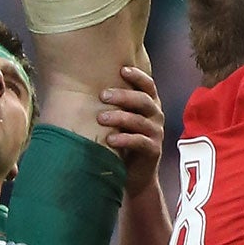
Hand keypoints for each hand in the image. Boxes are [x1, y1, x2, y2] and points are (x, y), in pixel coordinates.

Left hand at [97, 64, 164, 195]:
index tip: (122, 70)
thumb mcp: (122, 119)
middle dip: (123, 96)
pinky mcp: (153, 150)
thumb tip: (87, 85)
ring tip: (101, 118)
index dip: (137, 76)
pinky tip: (110, 140)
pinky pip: (140, 142)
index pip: (148, 85)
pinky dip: (125, 139)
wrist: (135, 174)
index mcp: (150, 104)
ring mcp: (156, 133)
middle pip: (143, 100)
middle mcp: (156, 115)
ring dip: (120, 117)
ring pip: (140, 121)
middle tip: (102, 95)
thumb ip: (115, 104)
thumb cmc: (124, 140)